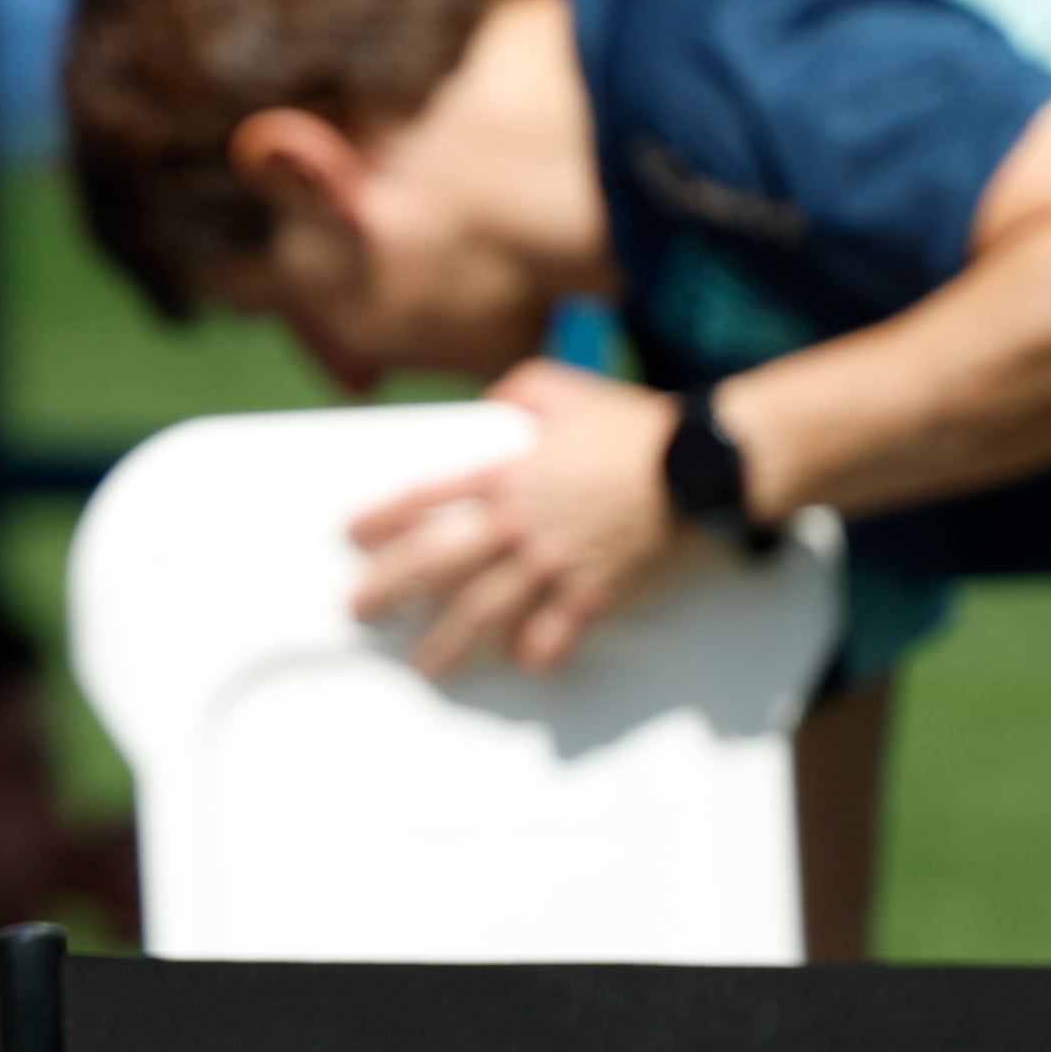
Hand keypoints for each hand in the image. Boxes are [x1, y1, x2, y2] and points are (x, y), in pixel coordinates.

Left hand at [345, 361, 685, 677]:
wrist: (698, 462)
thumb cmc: (632, 422)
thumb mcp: (559, 386)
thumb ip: (515, 391)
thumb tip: (489, 404)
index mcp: (505, 471)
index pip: (425, 497)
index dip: (383, 518)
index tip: (352, 536)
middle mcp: (520, 521)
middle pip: (439, 562)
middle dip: (392, 589)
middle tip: (361, 610)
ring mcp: (556, 559)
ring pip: (488, 608)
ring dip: (452, 641)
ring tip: (427, 664)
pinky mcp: (598, 586)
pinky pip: (560, 628)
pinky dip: (540, 650)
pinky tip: (524, 665)